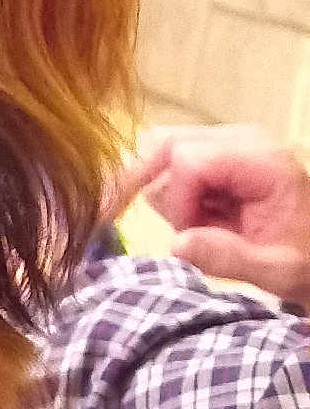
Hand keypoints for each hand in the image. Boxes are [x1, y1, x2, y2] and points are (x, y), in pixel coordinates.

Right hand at [137, 125, 309, 304]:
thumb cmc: (304, 260)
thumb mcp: (277, 271)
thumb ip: (229, 257)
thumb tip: (176, 245)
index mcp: (260, 159)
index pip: (189, 160)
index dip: (179, 201)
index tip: (190, 236)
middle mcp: (238, 138)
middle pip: (163, 144)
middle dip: (144, 185)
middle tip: (116, 219)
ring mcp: (223, 140)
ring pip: (157, 147)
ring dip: (161, 190)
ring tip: (190, 223)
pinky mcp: (213, 150)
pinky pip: (166, 156)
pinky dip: (165, 187)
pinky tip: (188, 213)